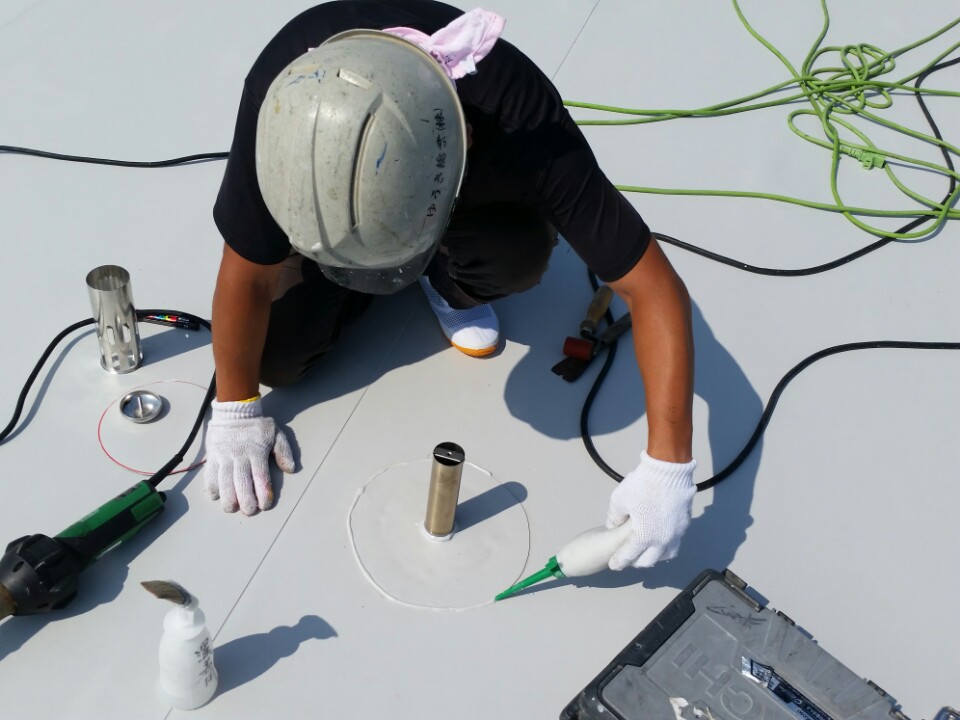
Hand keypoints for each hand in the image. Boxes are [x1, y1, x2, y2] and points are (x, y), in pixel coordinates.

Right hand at [203, 397, 294, 514]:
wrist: (235, 411)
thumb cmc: (257, 426)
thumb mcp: (276, 434)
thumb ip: (284, 451)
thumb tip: (291, 469)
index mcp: (257, 452)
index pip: (260, 477)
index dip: (263, 493)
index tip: (265, 505)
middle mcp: (239, 456)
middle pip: (241, 482)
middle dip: (245, 500)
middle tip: (249, 511)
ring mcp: (224, 456)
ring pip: (224, 481)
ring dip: (227, 497)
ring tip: (230, 508)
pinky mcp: (213, 456)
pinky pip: (209, 474)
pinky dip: (211, 486)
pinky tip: (215, 496)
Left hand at [605, 451, 696, 569]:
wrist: (668, 470)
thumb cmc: (641, 485)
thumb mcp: (619, 500)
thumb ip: (614, 517)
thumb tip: (613, 526)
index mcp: (643, 536)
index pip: (628, 556)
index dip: (619, 561)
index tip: (613, 564)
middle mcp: (662, 540)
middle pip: (648, 561)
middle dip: (636, 561)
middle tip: (629, 557)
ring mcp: (676, 533)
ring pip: (665, 555)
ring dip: (654, 556)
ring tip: (647, 550)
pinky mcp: (684, 525)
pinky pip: (675, 542)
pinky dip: (666, 544)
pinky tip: (660, 537)